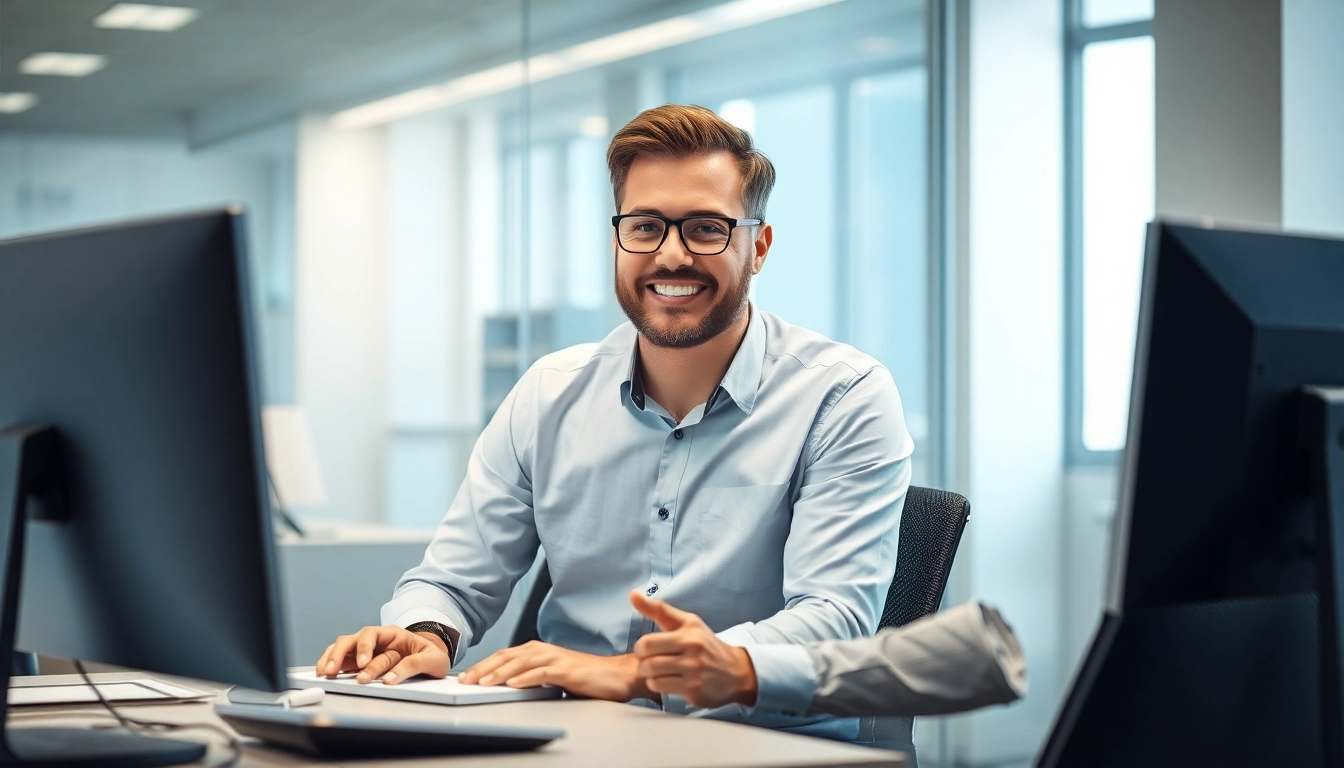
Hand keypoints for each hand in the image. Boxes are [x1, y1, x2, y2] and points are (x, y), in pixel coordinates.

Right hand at [315, 625, 450, 685]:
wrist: (431, 659)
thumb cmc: (432, 657)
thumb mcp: (433, 660)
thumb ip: (414, 665)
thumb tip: (389, 680)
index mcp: (395, 634)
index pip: (373, 634)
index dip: (365, 648)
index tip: (363, 665)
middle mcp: (378, 640)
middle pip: (353, 638)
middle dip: (342, 653)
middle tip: (334, 670)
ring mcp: (367, 650)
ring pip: (344, 646)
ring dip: (333, 658)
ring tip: (324, 673)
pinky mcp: (361, 662)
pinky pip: (341, 658)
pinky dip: (330, 663)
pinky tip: (324, 672)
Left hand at [458, 641, 652, 700]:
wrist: (617, 675)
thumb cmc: (585, 676)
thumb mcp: (551, 674)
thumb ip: (531, 675)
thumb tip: (505, 684)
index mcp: (538, 650)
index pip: (504, 656)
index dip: (483, 665)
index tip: (466, 676)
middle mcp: (544, 650)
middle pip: (507, 657)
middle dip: (484, 668)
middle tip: (467, 680)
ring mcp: (556, 658)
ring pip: (522, 663)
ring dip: (500, 672)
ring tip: (484, 682)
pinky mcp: (568, 670)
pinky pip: (543, 673)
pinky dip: (527, 678)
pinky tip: (514, 684)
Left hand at [630, 590, 758, 708]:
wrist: (735, 671)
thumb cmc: (705, 644)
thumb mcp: (687, 622)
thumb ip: (658, 609)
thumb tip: (632, 594)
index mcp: (689, 631)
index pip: (648, 642)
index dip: (641, 647)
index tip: (647, 648)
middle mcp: (693, 650)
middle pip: (647, 661)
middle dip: (643, 662)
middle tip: (649, 661)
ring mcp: (694, 671)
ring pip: (653, 676)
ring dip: (649, 675)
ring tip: (658, 671)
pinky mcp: (694, 690)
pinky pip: (661, 688)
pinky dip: (658, 684)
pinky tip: (666, 680)